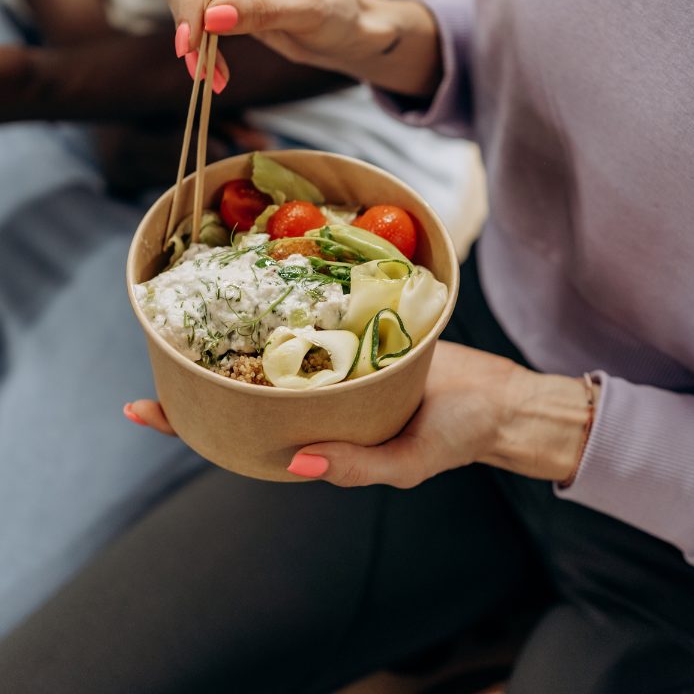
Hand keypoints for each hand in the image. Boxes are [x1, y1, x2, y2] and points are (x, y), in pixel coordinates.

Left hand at [124, 341, 591, 486]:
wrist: (498, 397)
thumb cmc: (457, 436)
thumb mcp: (407, 461)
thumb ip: (355, 465)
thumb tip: (293, 463)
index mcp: (317, 436)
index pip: (238, 436)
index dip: (189, 424)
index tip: (141, 408)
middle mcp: (316, 399)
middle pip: (245, 386)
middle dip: (198, 370)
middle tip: (155, 346)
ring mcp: (334, 362)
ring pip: (274, 347)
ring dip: (237, 330)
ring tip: (196, 309)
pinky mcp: (358, 330)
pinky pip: (315, 317)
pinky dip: (289, 303)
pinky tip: (267, 282)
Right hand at [164, 0, 364, 75]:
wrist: (337, 24)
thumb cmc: (334, 11)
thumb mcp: (306, 14)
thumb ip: (261, 12)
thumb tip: (211, 17)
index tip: (193, 41)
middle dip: (188, 15)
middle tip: (198, 63)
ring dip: (188, 29)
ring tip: (209, 70)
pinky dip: (194, 33)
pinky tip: (212, 62)